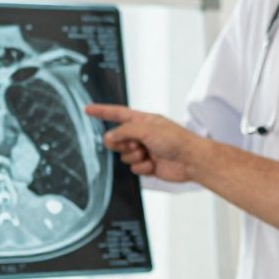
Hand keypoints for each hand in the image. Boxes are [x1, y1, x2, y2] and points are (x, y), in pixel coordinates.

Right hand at [86, 104, 204, 182]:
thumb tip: (110, 137)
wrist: (191, 160)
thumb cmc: (176, 140)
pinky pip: (134, 168)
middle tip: (132, 144)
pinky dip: (142, 167)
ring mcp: (145, 150)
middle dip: (121, 143)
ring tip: (148, 154)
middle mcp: (143, 134)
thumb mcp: (147, 129)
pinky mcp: (148, 165)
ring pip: (124, 155)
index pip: (118, 113)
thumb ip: (125, 131)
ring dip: (134, 156)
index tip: (88, 109)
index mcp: (143, 121)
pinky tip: (154, 165)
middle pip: (117, 138)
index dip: (102, 112)